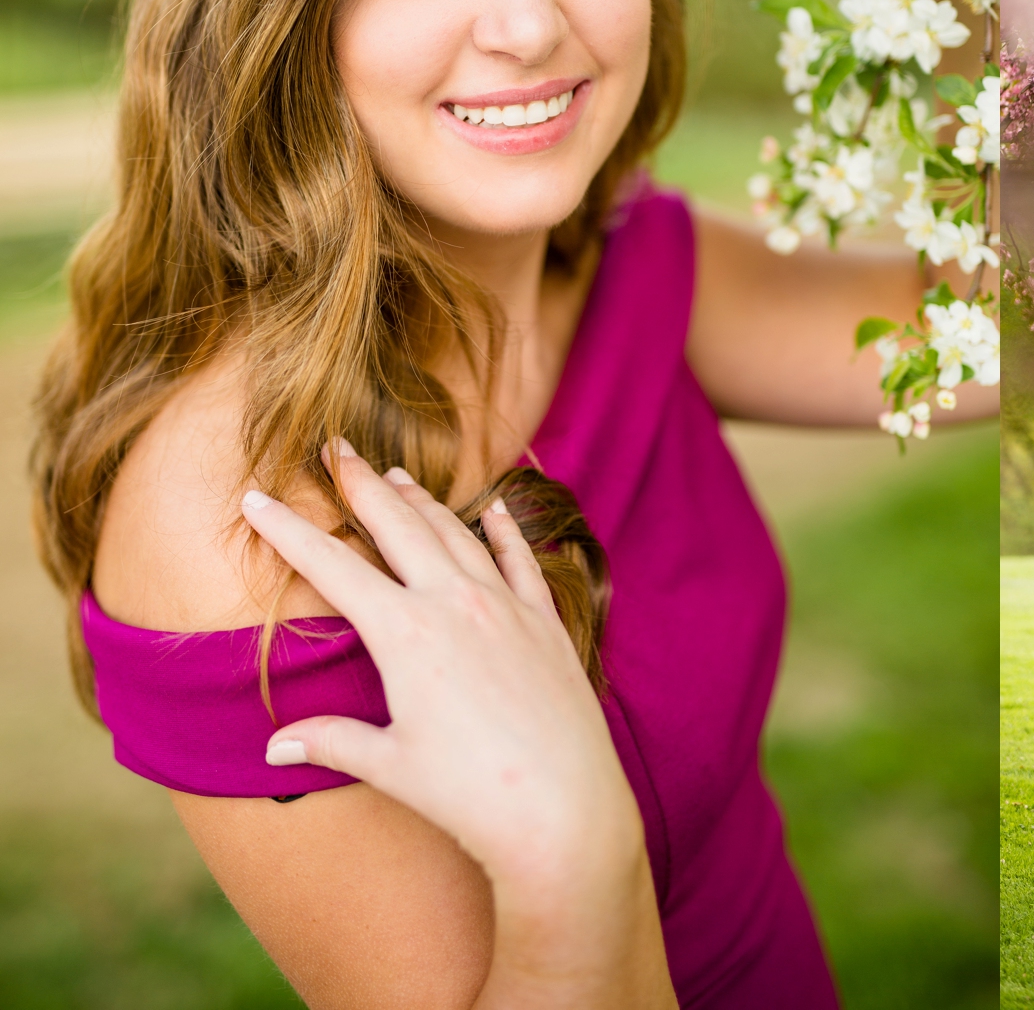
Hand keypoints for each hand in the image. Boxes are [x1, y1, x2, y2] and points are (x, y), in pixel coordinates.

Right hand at [240, 444, 671, 1009]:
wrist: (560, 804)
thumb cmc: (468, 794)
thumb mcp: (390, 765)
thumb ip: (333, 742)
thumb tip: (275, 746)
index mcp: (406, 633)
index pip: (333, 567)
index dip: (290, 530)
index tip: (256, 497)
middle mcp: (456, 604)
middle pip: (399, 527)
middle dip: (361, 484)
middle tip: (334, 446)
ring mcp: (506, 607)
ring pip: (457, 535)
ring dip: (423, 502)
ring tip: (396, 475)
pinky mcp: (546, 622)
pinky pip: (521, 562)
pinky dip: (503, 531)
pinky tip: (493, 509)